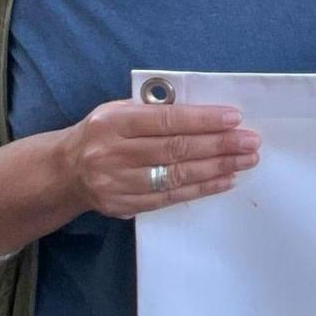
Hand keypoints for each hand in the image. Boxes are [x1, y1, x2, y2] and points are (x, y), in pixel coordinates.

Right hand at [59, 99, 258, 218]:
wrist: (64, 171)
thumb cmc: (103, 133)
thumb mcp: (118, 110)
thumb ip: (154, 110)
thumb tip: (206, 112)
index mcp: (113, 122)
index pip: (166, 121)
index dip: (202, 120)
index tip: (234, 118)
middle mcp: (112, 153)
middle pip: (175, 150)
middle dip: (218, 145)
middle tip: (251, 142)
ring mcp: (116, 183)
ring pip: (175, 176)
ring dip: (216, 168)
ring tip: (245, 161)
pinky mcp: (123, 205)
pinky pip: (169, 198)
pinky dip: (201, 189)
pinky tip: (225, 180)